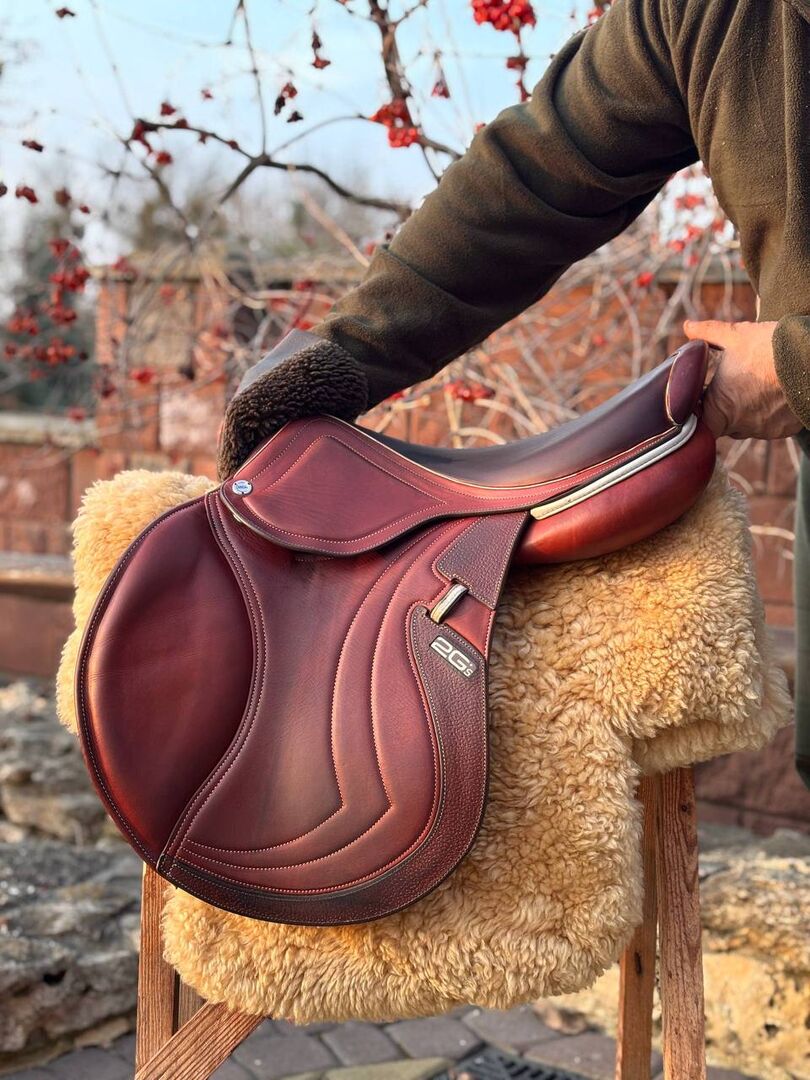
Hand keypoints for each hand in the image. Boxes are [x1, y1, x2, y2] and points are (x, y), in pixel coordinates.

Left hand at [682, 319, 801, 439]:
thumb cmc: (770, 348)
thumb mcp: (735, 336)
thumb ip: (707, 333)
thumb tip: (688, 326)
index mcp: (718, 408)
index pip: (697, 422)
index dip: (697, 408)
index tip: (701, 393)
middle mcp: (739, 426)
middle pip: (721, 423)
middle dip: (722, 406)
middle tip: (729, 385)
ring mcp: (762, 431)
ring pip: (745, 425)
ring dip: (745, 410)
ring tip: (753, 386)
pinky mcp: (783, 431)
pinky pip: (768, 426)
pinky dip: (768, 413)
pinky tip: (772, 394)